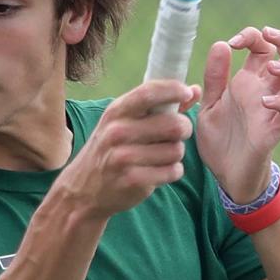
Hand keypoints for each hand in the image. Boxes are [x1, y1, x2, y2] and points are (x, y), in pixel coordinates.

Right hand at [58, 79, 200, 217]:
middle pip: (173, 125)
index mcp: (116, 112)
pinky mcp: (133, 180)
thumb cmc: (110, 150)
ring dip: (176, 154)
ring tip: (162, 156)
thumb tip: (195, 90)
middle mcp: (117, 132)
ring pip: (176, 150)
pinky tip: (159, 172)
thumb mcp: (124, 122)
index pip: (149, 92)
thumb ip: (159, 105)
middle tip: (178, 134)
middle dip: (184, 129)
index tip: (187, 92)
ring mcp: (123, 157)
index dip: (174, 89)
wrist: (83, 189)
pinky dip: (172, 172)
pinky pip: (172, 171)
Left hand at [195, 25, 279, 203]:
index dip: (253, 37)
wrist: (223, 174)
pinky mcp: (275, 132)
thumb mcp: (208, 105)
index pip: (262, 48)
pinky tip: (266, 102)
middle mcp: (266, 92)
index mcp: (250, 81)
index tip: (233, 42)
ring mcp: (274, 112)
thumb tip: (221, 44)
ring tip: (273, 67)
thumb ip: (214, 78)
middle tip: (268, 33)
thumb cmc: (219, 139)